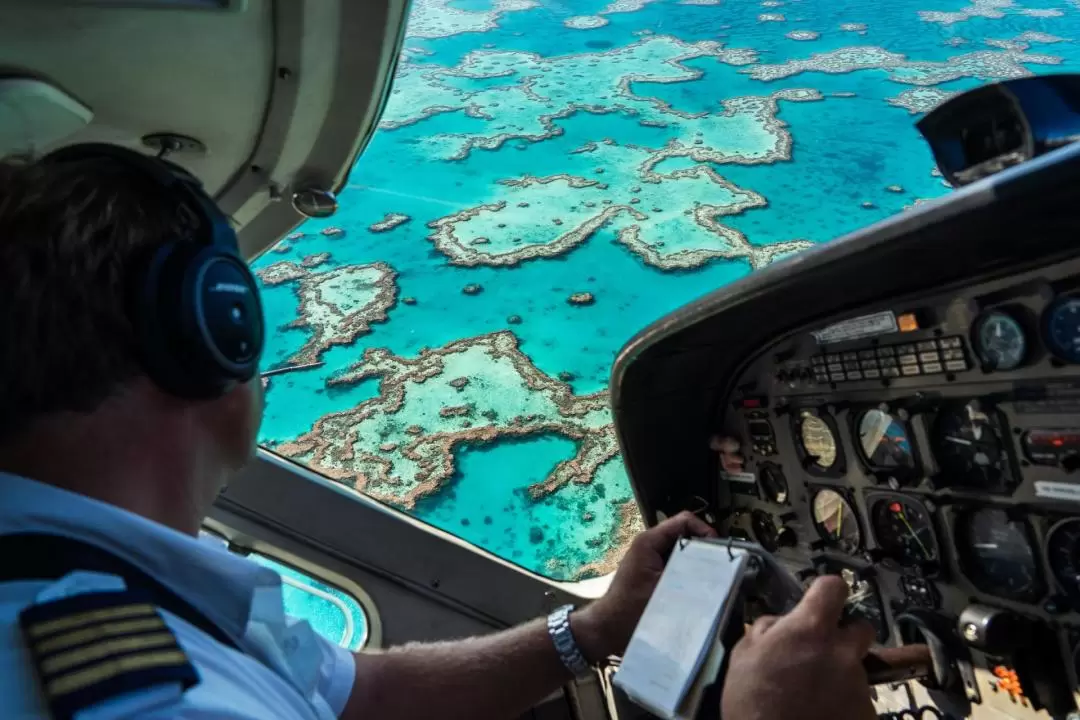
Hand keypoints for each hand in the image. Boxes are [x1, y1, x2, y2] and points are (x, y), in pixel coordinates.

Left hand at [571, 511, 715, 661]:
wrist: (607, 628)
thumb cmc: (631, 609)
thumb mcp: (665, 591)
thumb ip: (691, 576)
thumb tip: (721, 571)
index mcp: (649, 541)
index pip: (684, 521)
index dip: (705, 531)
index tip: (721, 550)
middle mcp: (648, 544)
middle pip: (684, 535)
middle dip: (704, 548)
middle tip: (722, 566)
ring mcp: (649, 557)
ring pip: (680, 550)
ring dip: (696, 561)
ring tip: (713, 577)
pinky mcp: (650, 570)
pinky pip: (674, 563)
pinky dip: (687, 571)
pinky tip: (697, 586)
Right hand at [721, 575, 876, 719]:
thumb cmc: (753, 702)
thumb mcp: (742, 657)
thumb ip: (766, 630)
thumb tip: (781, 622)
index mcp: (810, 629)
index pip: (833, 587)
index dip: (826, 591)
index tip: (817, 602)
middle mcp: (842, 651)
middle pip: (862, 627)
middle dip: (845, 635)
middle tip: (822, 652)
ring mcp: (859, 683)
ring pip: (856, 666)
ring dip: (840, 673)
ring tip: (814, 694)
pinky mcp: (868, 712)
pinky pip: (859, 698)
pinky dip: (844, 702)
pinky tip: (823, 713)